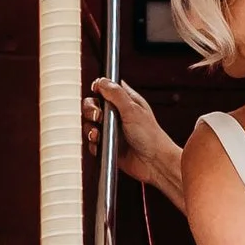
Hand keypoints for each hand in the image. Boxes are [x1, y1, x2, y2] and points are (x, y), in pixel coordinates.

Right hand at [89, 78, 187, 205]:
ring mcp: (112, 130)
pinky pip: (92, 142)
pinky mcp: (108, 145)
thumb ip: (116, 94)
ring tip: (97, 133)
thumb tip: (102, 81)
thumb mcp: (133, 110)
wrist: (154, 162)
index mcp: (126, 101)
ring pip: (90, 124)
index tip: (96, 93)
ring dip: (90, 127)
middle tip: (97, 116)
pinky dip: (93, 143)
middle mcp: (117, 114)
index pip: (106, 88)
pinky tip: (100, 144)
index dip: (98, 89)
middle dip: (90, 109)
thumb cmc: (150, 136)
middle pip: (93, 105)